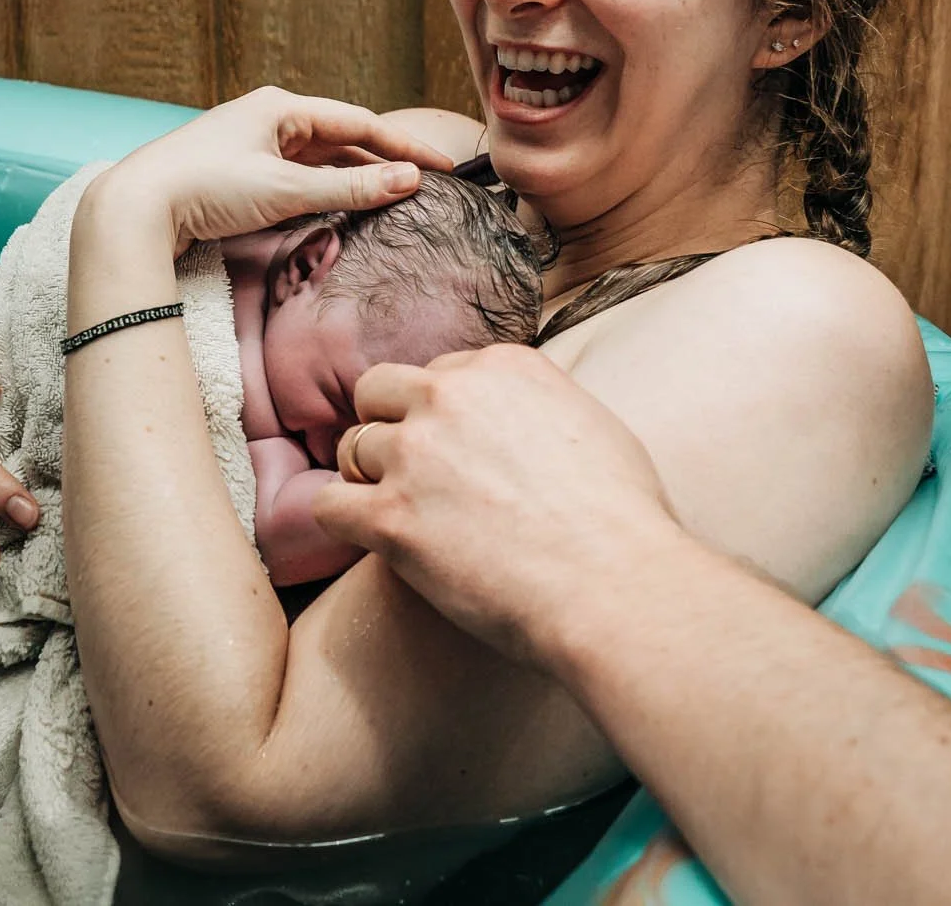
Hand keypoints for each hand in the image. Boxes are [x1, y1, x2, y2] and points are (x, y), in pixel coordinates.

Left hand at [85, 87, 455, 252]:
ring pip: (317, 159)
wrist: (134, 207)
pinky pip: (294, 175)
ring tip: (389, 197)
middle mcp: (267, 118)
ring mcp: (251, 144)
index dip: (403, 147)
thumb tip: (408, 182)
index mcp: (281, 107)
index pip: (360, 122)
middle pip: (341, 138)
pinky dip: (322, 188)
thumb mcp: (284, 189)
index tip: (441, 167)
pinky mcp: (236, 171)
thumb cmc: (204, 188)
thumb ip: (349, 186)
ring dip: (352, 176)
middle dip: (381, 160)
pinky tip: (337, 204)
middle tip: (422, 184)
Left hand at [313, 346, 680, 664]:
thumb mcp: (592, 424)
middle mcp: (451, 396)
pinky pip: (327, 505)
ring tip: (402, 515)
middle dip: (389, 426)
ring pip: (352, 447)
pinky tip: (370, 540)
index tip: (457, 451)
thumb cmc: (623, 519)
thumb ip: (538, 406)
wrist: (614, 585)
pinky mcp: (390, 516)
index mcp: (503, 365)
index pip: (441, 371)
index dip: (442, 415)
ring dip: (369, 478)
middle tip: (412, 474)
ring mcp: (415, 454)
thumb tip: (520, 421)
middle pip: (379, 391)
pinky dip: (342, 522)